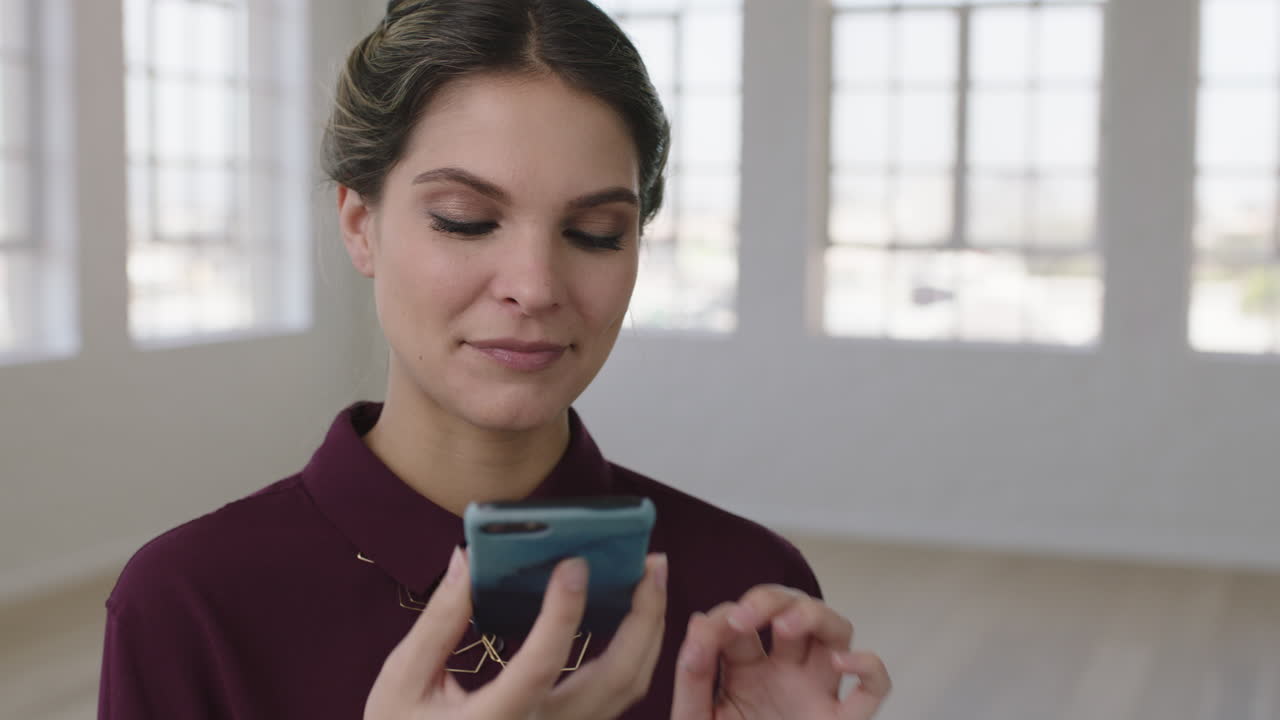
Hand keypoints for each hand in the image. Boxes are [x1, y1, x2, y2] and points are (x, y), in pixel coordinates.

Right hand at [365, 547, 667, 719]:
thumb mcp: (404, 681)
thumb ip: (438, 622)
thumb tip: (464, 560)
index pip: (537, 669)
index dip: (560, 616)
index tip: (574, 564)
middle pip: (613, 680)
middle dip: (642, 617)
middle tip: (650, 560)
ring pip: (626, 689)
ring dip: (648, 630)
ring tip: (650, 576)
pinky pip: (617, 695)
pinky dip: (634, 650)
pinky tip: (631, 612)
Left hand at [670, 585, 889, 719]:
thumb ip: (693, 677)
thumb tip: (698, 623)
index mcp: (745, 669)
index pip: (743, 621)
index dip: (726, 615)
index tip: (707, 632)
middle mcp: (785, 673)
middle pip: (794, 610)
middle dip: (770, 599)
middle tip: (743, 616)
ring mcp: (817, 693)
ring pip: (838, 632)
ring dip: (815, 615)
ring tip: (785, 624)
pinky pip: (875, 687)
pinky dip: (869, 666)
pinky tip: (841, 664)